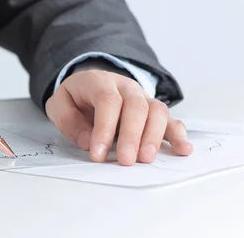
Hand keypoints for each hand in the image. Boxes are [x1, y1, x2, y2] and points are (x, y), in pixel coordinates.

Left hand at [45, 69, 192, 165]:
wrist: (91, 83)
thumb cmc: (76, 98)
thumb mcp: (60, 104)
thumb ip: (68, 120)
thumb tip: (88, 142)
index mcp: (100, 81)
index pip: (107, 101)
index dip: (104, 128)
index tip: (98, 154)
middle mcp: (126, 87)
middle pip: (136, 106)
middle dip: (132, 135)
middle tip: (126, 161)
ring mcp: (143, 98)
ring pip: (157, 111)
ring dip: (154, 136)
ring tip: (146, 159)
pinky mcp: (154, 111)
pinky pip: (171, 119)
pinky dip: (178, 135)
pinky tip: (183, 150)